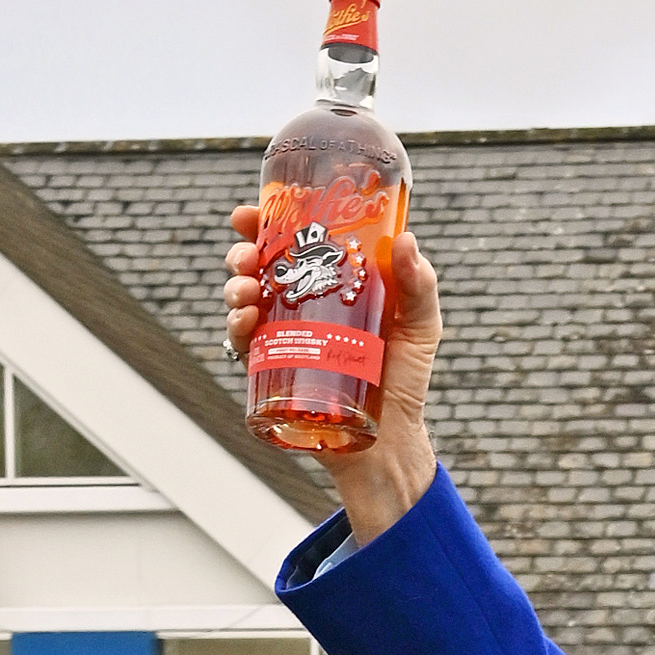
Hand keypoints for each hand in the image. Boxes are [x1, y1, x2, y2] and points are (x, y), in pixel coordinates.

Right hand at [223, 213, 443, 542]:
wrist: (387, 442)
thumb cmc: (405, 381)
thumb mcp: (421, 326)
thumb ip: (420, 285)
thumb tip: (405, 240)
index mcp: (329, 283)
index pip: (293, 243)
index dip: (267, 222)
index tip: (253, 211)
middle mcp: (300, 306)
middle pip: (259, 267)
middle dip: (242, 252)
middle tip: (246, 253)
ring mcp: (283, 339)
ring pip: (242, 300)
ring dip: (233, 286)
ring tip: (244, 289)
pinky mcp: (272, 372)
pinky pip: (242, 346)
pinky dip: (235, 328)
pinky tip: (245, 321)